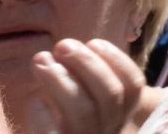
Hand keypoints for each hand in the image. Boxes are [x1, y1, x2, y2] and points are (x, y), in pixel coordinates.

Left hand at [21, 38, 144, 133]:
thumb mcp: (91, 100)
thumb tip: (70, 48)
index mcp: (123, 114)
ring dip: (61, 80)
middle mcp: (112, 129)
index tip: (93, 42)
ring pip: (83, 111)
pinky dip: (44, 115)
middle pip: (110, 94)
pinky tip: (34, 100)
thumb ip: (90, 78)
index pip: (133, 85)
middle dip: (86, 63)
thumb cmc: (72, 120)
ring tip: (41, 60)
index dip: (116, 59)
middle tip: (62, 45)